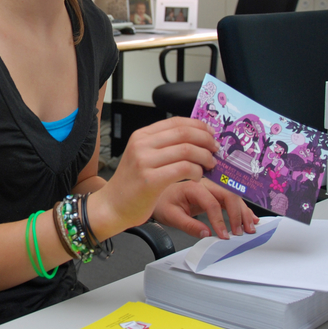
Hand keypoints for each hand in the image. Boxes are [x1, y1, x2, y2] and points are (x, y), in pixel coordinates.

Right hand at [89, 117, 219, 233]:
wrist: (113, 206)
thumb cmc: (132, 184)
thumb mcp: (143, 157)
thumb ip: (163, 146)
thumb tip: (196, 138)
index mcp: (141, 136)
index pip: (176, 122)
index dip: (198, 126)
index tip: (211, 134)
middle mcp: (142, 145)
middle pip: (184, 134)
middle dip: (206, 140)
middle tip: (215, 150)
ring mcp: (145, 162)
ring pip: (187, 151)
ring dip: (205, 157)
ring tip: (209, 166)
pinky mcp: (151, 180)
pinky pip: (184, 169)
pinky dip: (197, 172)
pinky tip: (198, 177)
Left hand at [153, 178, 258, 239]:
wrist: (160, 193)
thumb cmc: (163, 202)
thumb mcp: (171, 216)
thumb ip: (189, 226)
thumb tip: (206, 234)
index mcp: (193, 187)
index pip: (211, 203)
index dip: (219, 221)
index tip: (223, 236)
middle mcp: (205, 184)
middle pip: (228, 195)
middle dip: (237, 214)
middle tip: (241, 232)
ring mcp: (212, 187)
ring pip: (233, 196)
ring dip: (243, 212)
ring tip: (249, 228)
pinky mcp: (215, 193)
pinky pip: (231, 200)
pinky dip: (242, 209)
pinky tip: (250, 218)